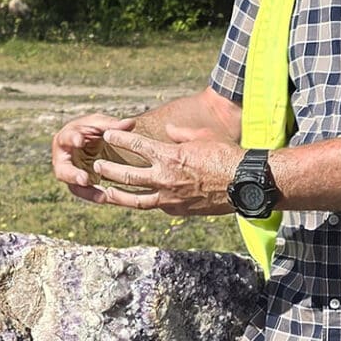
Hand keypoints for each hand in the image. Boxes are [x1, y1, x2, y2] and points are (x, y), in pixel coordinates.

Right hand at [51, 113, 136, 204]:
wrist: (93, 143)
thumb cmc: (94, 130)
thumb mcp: (102, 125)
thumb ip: (113, 125)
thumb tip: (130, 123)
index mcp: (66, 137)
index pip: (66, 138)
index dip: (72, 139)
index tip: (79, 141)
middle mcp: (63, 157)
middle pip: (63, 168)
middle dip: (72, 174)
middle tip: (84, 179)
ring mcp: (69, 173)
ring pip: (73, 185)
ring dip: (87, 191)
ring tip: (102, 197)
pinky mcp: (77, 184)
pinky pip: (84, 192)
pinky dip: (94, 195)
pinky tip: (106, 198)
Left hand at [79, 127, 244, 219]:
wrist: (244, 183)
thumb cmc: (226, 156)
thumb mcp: (203, 136)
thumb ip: (181, 133)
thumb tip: (169, 130)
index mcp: (170, 156)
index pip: (136, 146)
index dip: (119, 140)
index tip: (108, 136)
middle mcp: (165, 178)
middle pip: (127, 175)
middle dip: (109, 170)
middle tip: (97, 166)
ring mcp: (170, 197)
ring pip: (135, 199)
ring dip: (117, 196)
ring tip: (105, 193)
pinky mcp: (178, 210)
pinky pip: (156, 206)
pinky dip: (146, 202)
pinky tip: (138, 201)